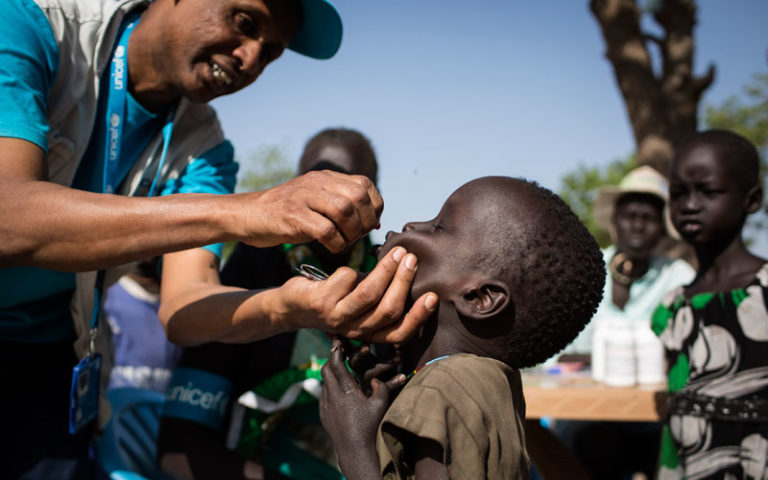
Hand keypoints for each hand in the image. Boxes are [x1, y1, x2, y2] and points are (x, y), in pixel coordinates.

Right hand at [240, 170, 382, 252]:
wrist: (247, 214)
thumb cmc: (286, 214)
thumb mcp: (315, 200)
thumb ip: (343, 205)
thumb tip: (374, 221)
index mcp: (326, 177)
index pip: (365, 185)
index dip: (374, 207)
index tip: (368, 224)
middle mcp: (317, 183)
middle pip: (359, 197)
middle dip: (366, 221)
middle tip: (358, 236)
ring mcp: (304, 198)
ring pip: (344, 211)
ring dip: (352, 232)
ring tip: (346, 242)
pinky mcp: (293, 216)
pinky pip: (326, 230)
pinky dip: (336, 243)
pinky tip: (331, 247)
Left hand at [271, 246, 437, 342]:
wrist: (293, 306)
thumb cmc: (335, 299)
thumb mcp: (359, 305)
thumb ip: (381, 296)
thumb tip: (409, 268)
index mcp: (369, 333)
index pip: (399, 333)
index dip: (418, 317)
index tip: (432, 296)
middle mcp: (355, 330)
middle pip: (388, 309)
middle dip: (403, 281)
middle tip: (411, 258)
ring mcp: (338, 317)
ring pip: (369, 295)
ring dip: (386, 270)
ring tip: (396, 252)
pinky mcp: (322, 302)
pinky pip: (347, 278)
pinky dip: (351, 270)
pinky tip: (350, 267)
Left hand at [320, 338, 405, 476]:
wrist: (354, 450)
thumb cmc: (369, 427)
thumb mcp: (379, 405)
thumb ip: (382, 388)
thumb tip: (382, 378)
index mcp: (345, 389)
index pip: (336, 364)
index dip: (336, 351)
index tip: (336, 341)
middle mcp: (332, 395)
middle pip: (325, 369)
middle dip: (332, 360)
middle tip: (339, 354)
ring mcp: (325, 405)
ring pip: (324, 382)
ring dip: (331, 375)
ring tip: (341, 371)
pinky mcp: (323, 414)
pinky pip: (324, 395)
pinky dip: (330, 388)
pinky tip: (340, 392)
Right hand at [341, 338, 401, 396]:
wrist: (381, 401)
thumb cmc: (385, 373)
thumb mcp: (377, 358)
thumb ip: (374, 343)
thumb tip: (376, 316)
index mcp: (358, 362)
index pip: (349, 350)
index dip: (347, 342)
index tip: (347, 333)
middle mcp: (361, 373)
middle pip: (354, 362)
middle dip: (359, 354)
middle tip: (366, 347)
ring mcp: (368, 385)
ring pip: (368, 375)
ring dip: (382, 365)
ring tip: (397, 360)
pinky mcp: (378, 396)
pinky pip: (384, 389)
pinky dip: (393, 382)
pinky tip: (402, 376)